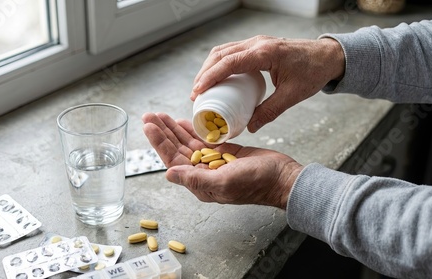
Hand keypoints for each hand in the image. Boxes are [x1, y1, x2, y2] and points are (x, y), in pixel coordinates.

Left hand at [142, 112, 302, 209]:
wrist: (282, 178)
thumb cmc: (257, 183)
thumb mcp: (224, 182)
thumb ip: (196, 179)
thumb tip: (168, 173)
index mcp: (200, 182)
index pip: (173, 160)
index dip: (159, 143)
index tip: (149, 126)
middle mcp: (203, 172)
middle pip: (177, 149)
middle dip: (163, 132)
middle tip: (150, 116)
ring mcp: (213, 161)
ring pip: (188, 143)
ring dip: (174, 129)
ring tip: (161, 116)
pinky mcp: (225, 152)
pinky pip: (204, 140)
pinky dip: (193, 130)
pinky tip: (183, 121)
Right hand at [191, 35, 344, 132]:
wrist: (327, 57)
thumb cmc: (313, 72)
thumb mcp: (292, 96)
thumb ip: (270, 112)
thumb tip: (249, 127)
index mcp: (265, 53)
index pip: (229, 62)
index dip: (210, 77)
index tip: (197, 92)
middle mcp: (258, 43)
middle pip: (220, 54)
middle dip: (204, 73)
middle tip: (196, 94)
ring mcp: (257, 42)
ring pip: (224, 50)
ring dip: (210, 67)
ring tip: (202, 87)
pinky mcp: (257, 45)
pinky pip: (232, 51)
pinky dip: (220, 64)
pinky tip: (217, 78)